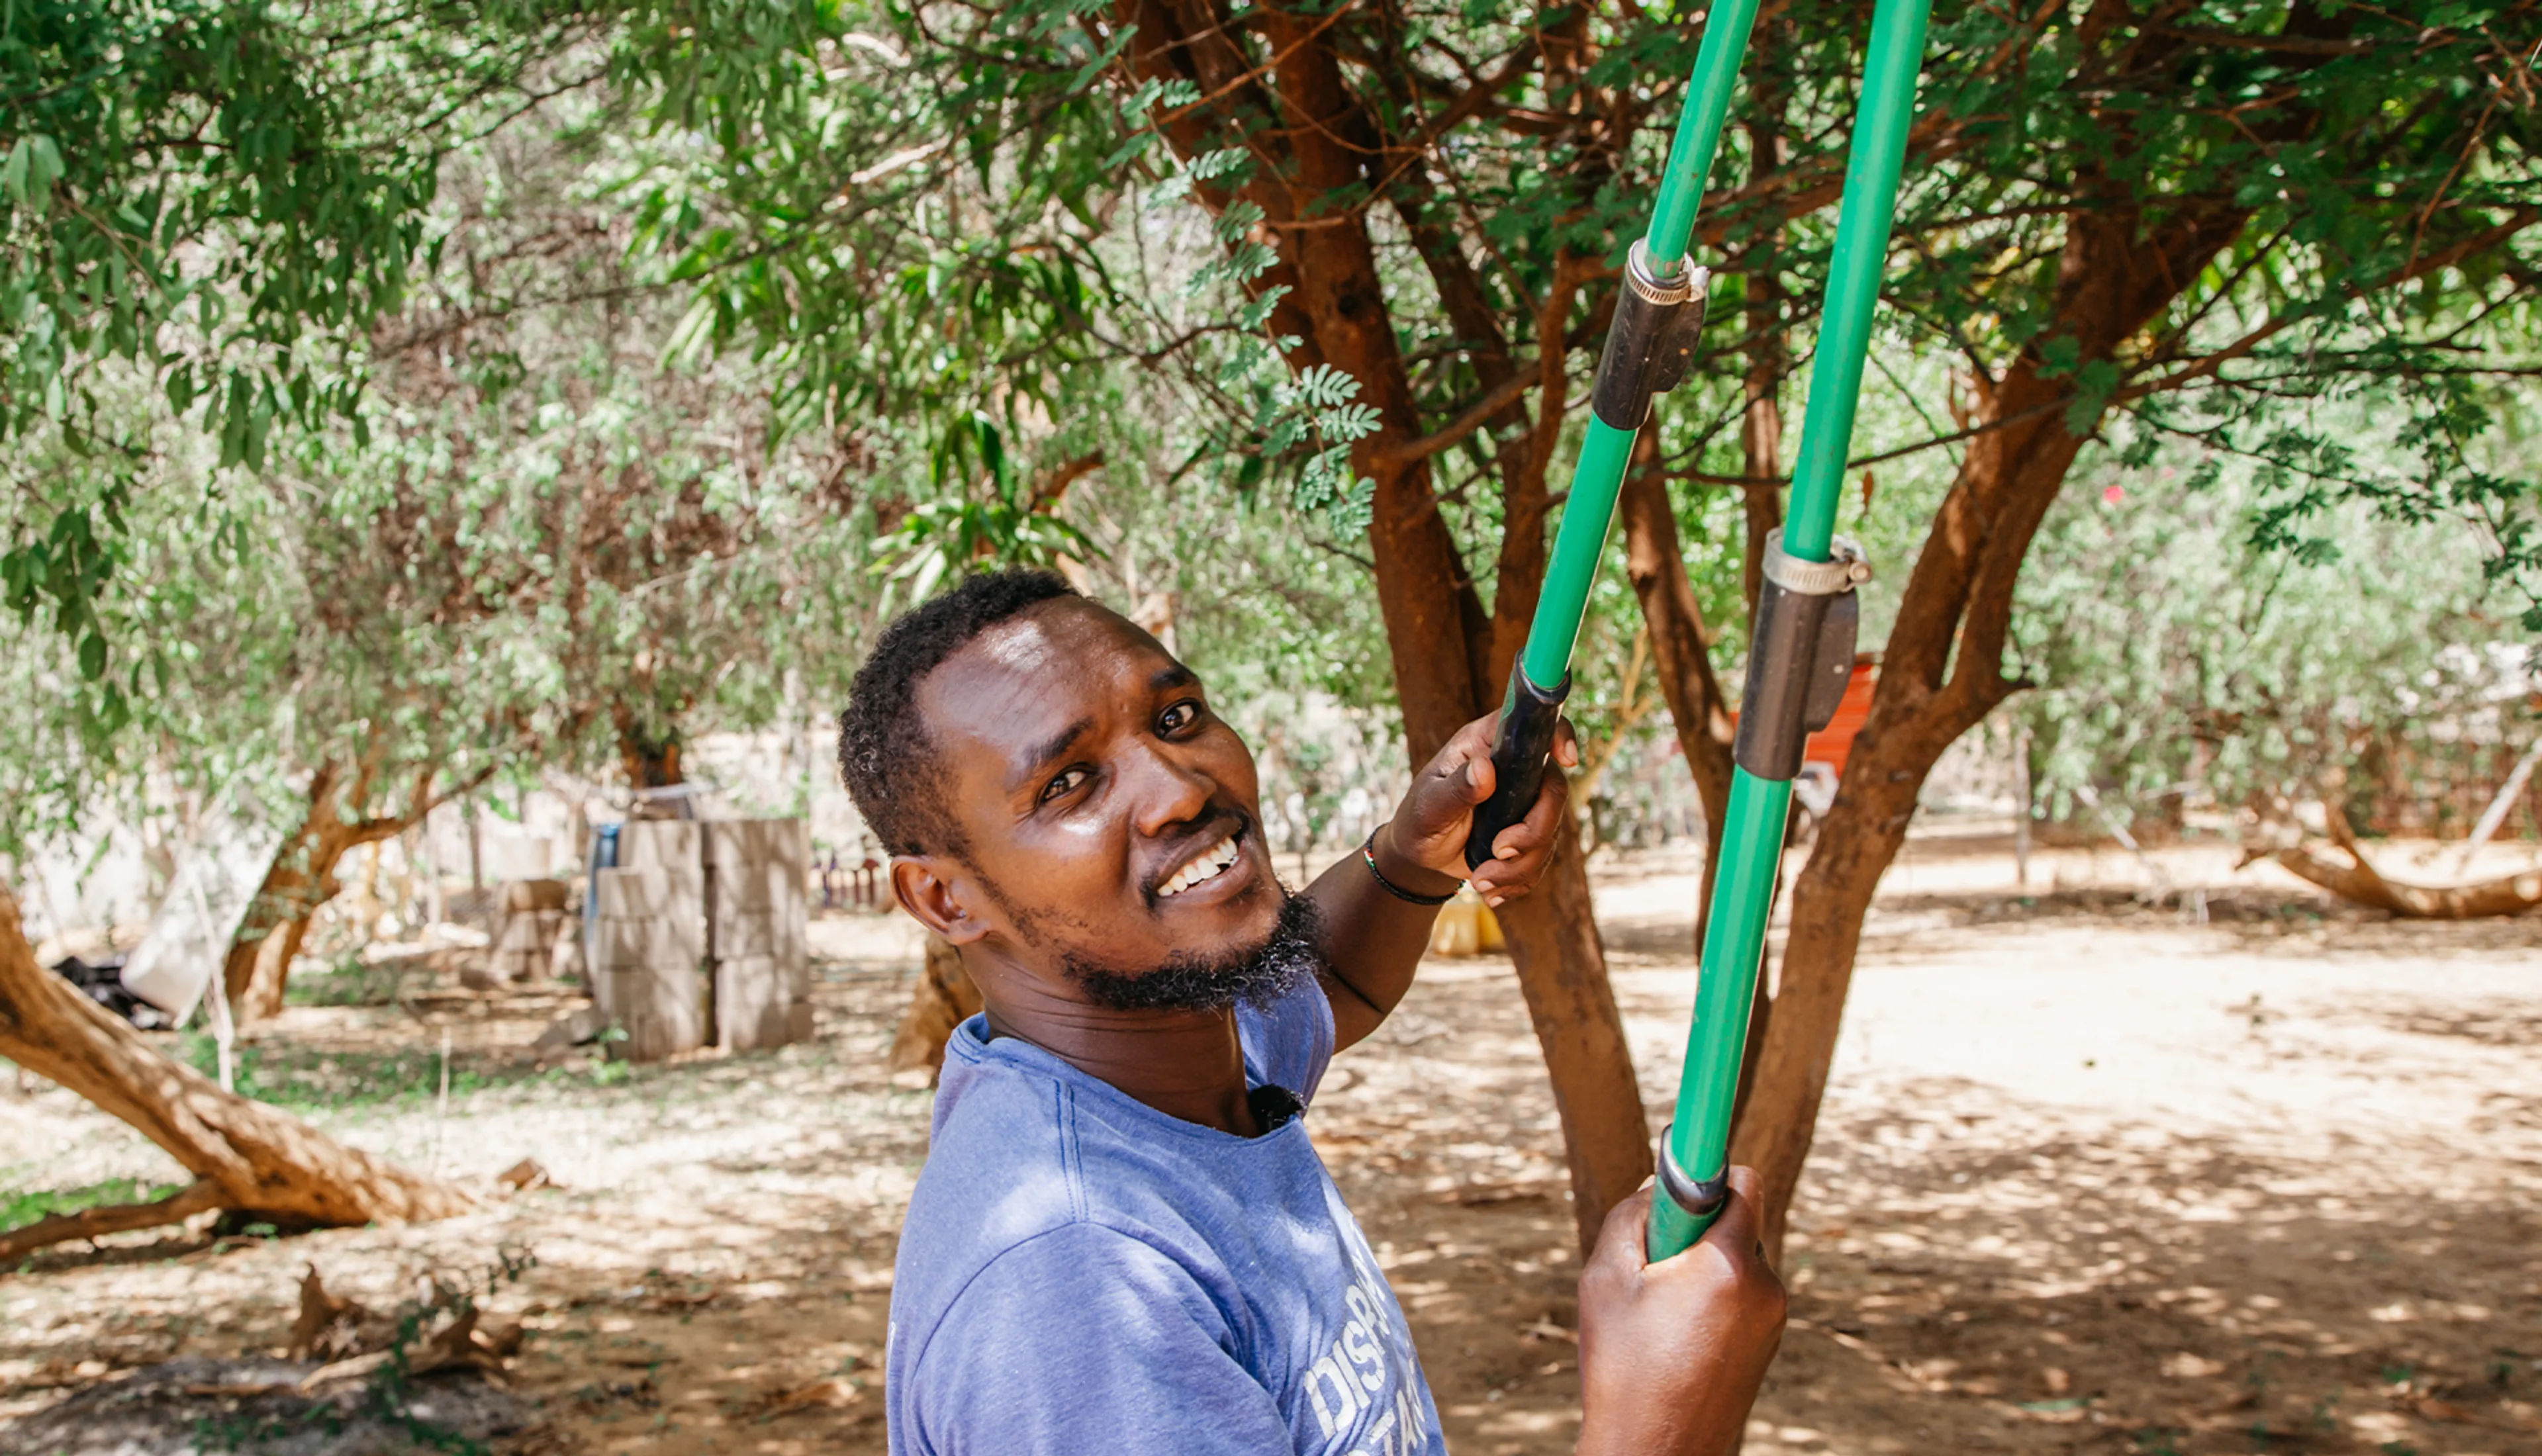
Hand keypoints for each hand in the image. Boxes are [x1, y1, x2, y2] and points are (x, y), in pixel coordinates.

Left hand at [1375, 710, 1578, 905]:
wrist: (1420, 857)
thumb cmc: (1418, 820)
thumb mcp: (1428, 806)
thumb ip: (1455, 789)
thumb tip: (1485, 770)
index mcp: (1486, 745)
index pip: (1531, 726)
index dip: (1557, 735)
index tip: (1566, 759)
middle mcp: (1512, 769)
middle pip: (1554, 789)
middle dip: (1533, 830)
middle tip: (1498, 851)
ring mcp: (1525, 802)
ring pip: (1551, 831)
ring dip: (1519, 866)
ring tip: (1480, 880)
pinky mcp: (1530, 833)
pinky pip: (1543, 859)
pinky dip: (1518, 880)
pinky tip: (1491, 889)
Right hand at [1575, 1168, 1787, 1455]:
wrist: (1656, 1454)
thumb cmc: (1624, 1369)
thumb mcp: (1605, 1278)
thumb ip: (1632, 1217)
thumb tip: (1658, 1188)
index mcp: (1729, 1265)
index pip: (1742, 1181)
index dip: (1707, 1168)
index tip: (1684, 1163)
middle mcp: (1765, 1288)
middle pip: (1735, 1219)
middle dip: (1694, 1228)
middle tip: (1651, 1263)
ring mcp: (1772, 1320)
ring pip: (1736, 1259)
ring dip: (1702, 1266)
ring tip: (1659, 1313)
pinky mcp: (1768, 1344)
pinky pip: (1741, 1295)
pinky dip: (1712, 1298)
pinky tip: (1676, 1336)